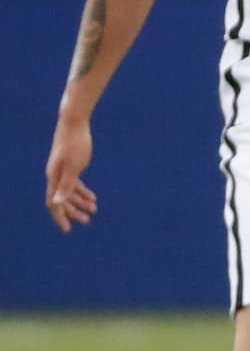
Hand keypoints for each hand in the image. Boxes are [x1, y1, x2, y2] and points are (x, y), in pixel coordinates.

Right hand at [45, 116, 96, 232]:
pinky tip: (92, 197)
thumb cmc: (75, 143)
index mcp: (54, 178)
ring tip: (94, 209)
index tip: (68, 230)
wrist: (74, 121)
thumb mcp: (74, 166)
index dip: (60, 217)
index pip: (54, 203)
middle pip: (62, 199)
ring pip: (69, 191)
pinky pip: (74, 181)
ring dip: (80, 201)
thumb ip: (66, 185)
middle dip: (74, 211)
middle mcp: (55, 175)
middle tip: (87, 220)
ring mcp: (62, 169)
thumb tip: (56, 203)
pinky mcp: (70, 163)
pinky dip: (82, 190)